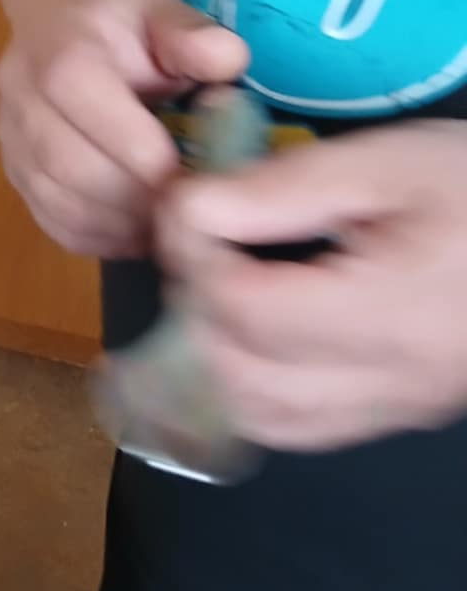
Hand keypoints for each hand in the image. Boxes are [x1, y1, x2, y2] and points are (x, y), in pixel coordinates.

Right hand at [0, 0, 245, 257]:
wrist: (60, 29)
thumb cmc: (124, 30)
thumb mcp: (164, 14)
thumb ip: (195, 36)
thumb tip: (228, 62)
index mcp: (57, 46)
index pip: (75, 92)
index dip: (132, 142)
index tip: (187, 172)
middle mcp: (19, 93)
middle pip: (63, 159)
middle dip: (132, 194)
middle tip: (185, 211)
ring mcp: (10, 140)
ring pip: (56, 198)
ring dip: (119, 223)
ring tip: (168, 224)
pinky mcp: (16, 177)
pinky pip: (54, 223)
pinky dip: (102, 238)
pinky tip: (141, 231)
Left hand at [158, 123, 466, 451]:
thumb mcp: (387, 162)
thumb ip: (283, 188)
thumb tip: (192, 210)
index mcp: (392, 313)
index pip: (246, 310)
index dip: (195, 259)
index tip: (188, 209)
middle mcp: (393, 381)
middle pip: (242, 378)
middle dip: (195, 310)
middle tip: (197, 247)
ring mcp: (398, 407)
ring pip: (265, 420)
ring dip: (214, 362)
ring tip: (215, 290)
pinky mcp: (400, 413)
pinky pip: (302, 428)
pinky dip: (254, 391)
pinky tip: (247, 338)